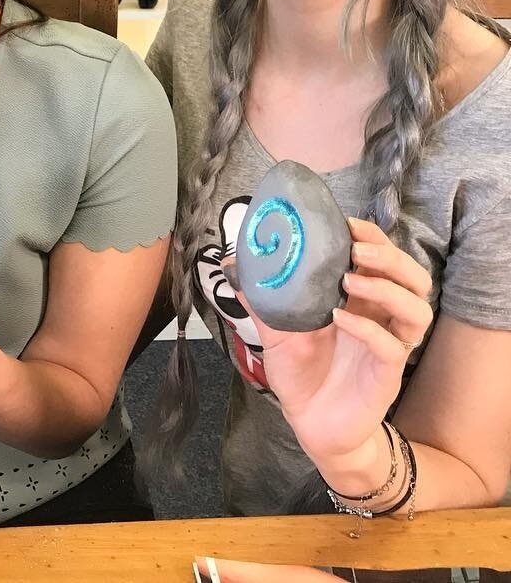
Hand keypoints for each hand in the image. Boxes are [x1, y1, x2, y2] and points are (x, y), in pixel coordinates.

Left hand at [239, 218, 432, 461]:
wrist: (309, 423)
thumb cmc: (300, 371)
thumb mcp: (274, 329)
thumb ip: (259, 297)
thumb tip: (230, 262)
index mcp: (360, 300)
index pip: (385, 258)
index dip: (373, 237)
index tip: (345, 223)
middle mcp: (381, 318)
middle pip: (414, 277)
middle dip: (389, 256)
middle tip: (355, 250)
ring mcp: (388, 346)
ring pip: (417, 309)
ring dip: (386, 289)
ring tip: (349, 281)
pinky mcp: (386, 375)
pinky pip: (392, 347)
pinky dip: (368, 328)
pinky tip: (340, 319)